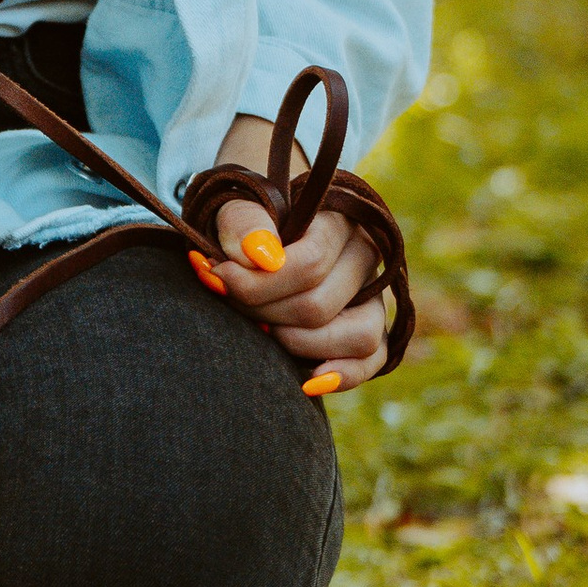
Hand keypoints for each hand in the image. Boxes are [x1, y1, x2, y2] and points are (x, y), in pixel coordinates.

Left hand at [190, 113, 388, 394]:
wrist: (250, 234)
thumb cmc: (243, 220)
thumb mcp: (233, 204)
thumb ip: (243, 222)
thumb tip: (262, 257)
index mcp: (339, 217)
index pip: (311, 262)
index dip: (257, 281)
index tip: (214, 275)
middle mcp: (365, 255)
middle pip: (321, 304)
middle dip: (262, 311)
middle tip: (226, 299)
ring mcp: (373, 295)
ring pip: (356, 336)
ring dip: (296, 343)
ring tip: (259, 329)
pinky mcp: (370, 329)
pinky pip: (372, 360)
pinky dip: (343, 374)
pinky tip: (306, 381)